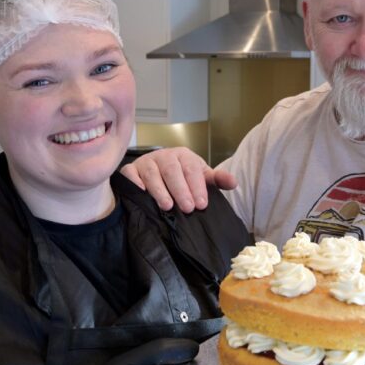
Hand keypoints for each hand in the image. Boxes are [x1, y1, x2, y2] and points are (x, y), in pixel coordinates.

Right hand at [121, 147, 236, 212]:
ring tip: (168, 206)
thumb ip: (217, 180)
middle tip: (188, 208)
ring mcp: (146, 162)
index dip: (197, 186)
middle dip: (181, 189)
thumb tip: (234, 183)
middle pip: (172, 170)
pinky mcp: (131, 170)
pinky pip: (131, 175)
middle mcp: (164, 156)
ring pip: (152, 174)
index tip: (202, 204)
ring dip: (160, 190)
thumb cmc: (182, 177)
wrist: (157, 171)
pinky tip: (141, 194)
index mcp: (183, 155)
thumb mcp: (201, 176)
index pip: (191, 168)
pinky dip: (135, 183)